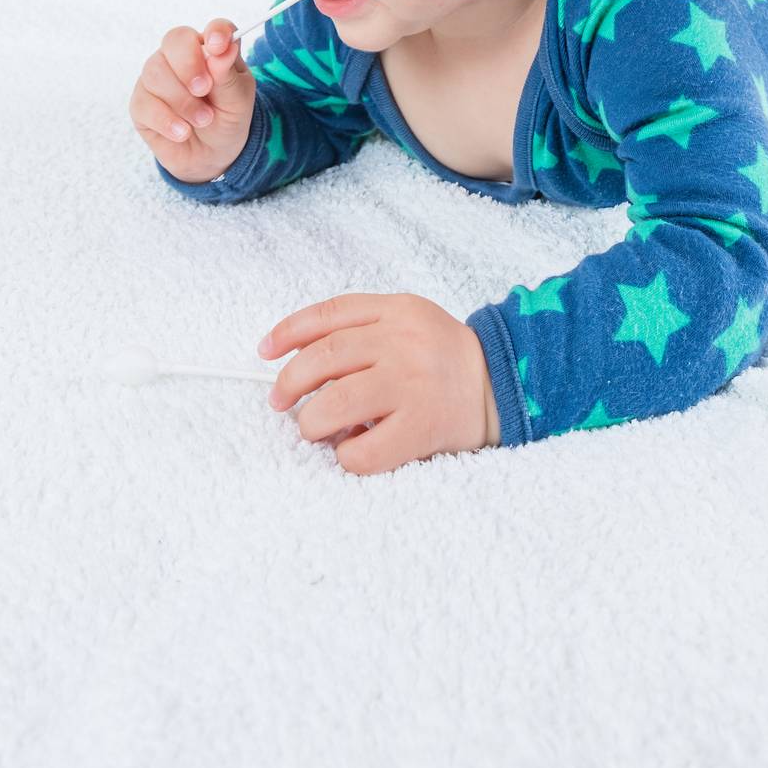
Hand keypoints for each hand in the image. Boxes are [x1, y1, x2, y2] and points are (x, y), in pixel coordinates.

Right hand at [129, 18, 256, 182]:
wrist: (212, 155)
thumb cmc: (227, 119)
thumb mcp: (237, 101)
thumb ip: (227, 75)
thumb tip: (222, 48)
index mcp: (212, 50)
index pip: (214, 28)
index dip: (216, 32)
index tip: (219, 46)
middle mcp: (181, 56)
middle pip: (175, 40)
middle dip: (188, 64)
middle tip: (203, 89)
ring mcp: (157, 77)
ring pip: (155, 71)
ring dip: (182, 100)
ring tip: (204, 120)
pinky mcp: (141, 103)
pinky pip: (145, 102)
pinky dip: (166, 119)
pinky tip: (183, 131)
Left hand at [258, 293, 499, 474]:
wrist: (503, 383)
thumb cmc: (443, 357)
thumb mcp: (409, 320)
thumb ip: (362, 327)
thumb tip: (293, 354)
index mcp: (398, 311)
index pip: (330, 314)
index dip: (289, 332)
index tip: (265, 351)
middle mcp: (404, 343)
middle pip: (325, 358)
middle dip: (290, 382)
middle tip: (280, 401)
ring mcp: (412, 386)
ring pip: (336, 404)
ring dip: (312, 422)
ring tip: (315, 429)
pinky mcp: (422, 427)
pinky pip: (364, 451)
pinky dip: (345, 456)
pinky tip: (351, 450)